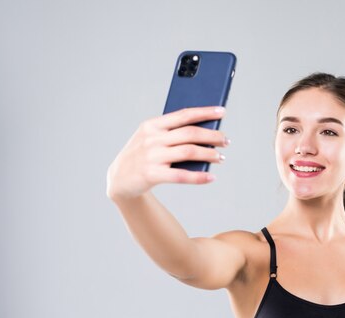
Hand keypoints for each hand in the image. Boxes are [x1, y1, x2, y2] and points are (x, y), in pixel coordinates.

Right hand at [106, 106, 229, 200]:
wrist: (119, 179)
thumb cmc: (142, 155)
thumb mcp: (151, 139)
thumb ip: (173, 134)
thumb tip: (206, 135)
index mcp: (152, 125)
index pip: (183, 115)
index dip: (205, 112)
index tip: (222, 111)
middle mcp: (152, 139)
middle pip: (190, 133)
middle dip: (212, 136)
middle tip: (226, 141)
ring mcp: (151, 157)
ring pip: (188, 152)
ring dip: (209, 154)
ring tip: (221, 157)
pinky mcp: (152, 174)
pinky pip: (181, 175)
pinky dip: (199, 177)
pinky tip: (211, 177)